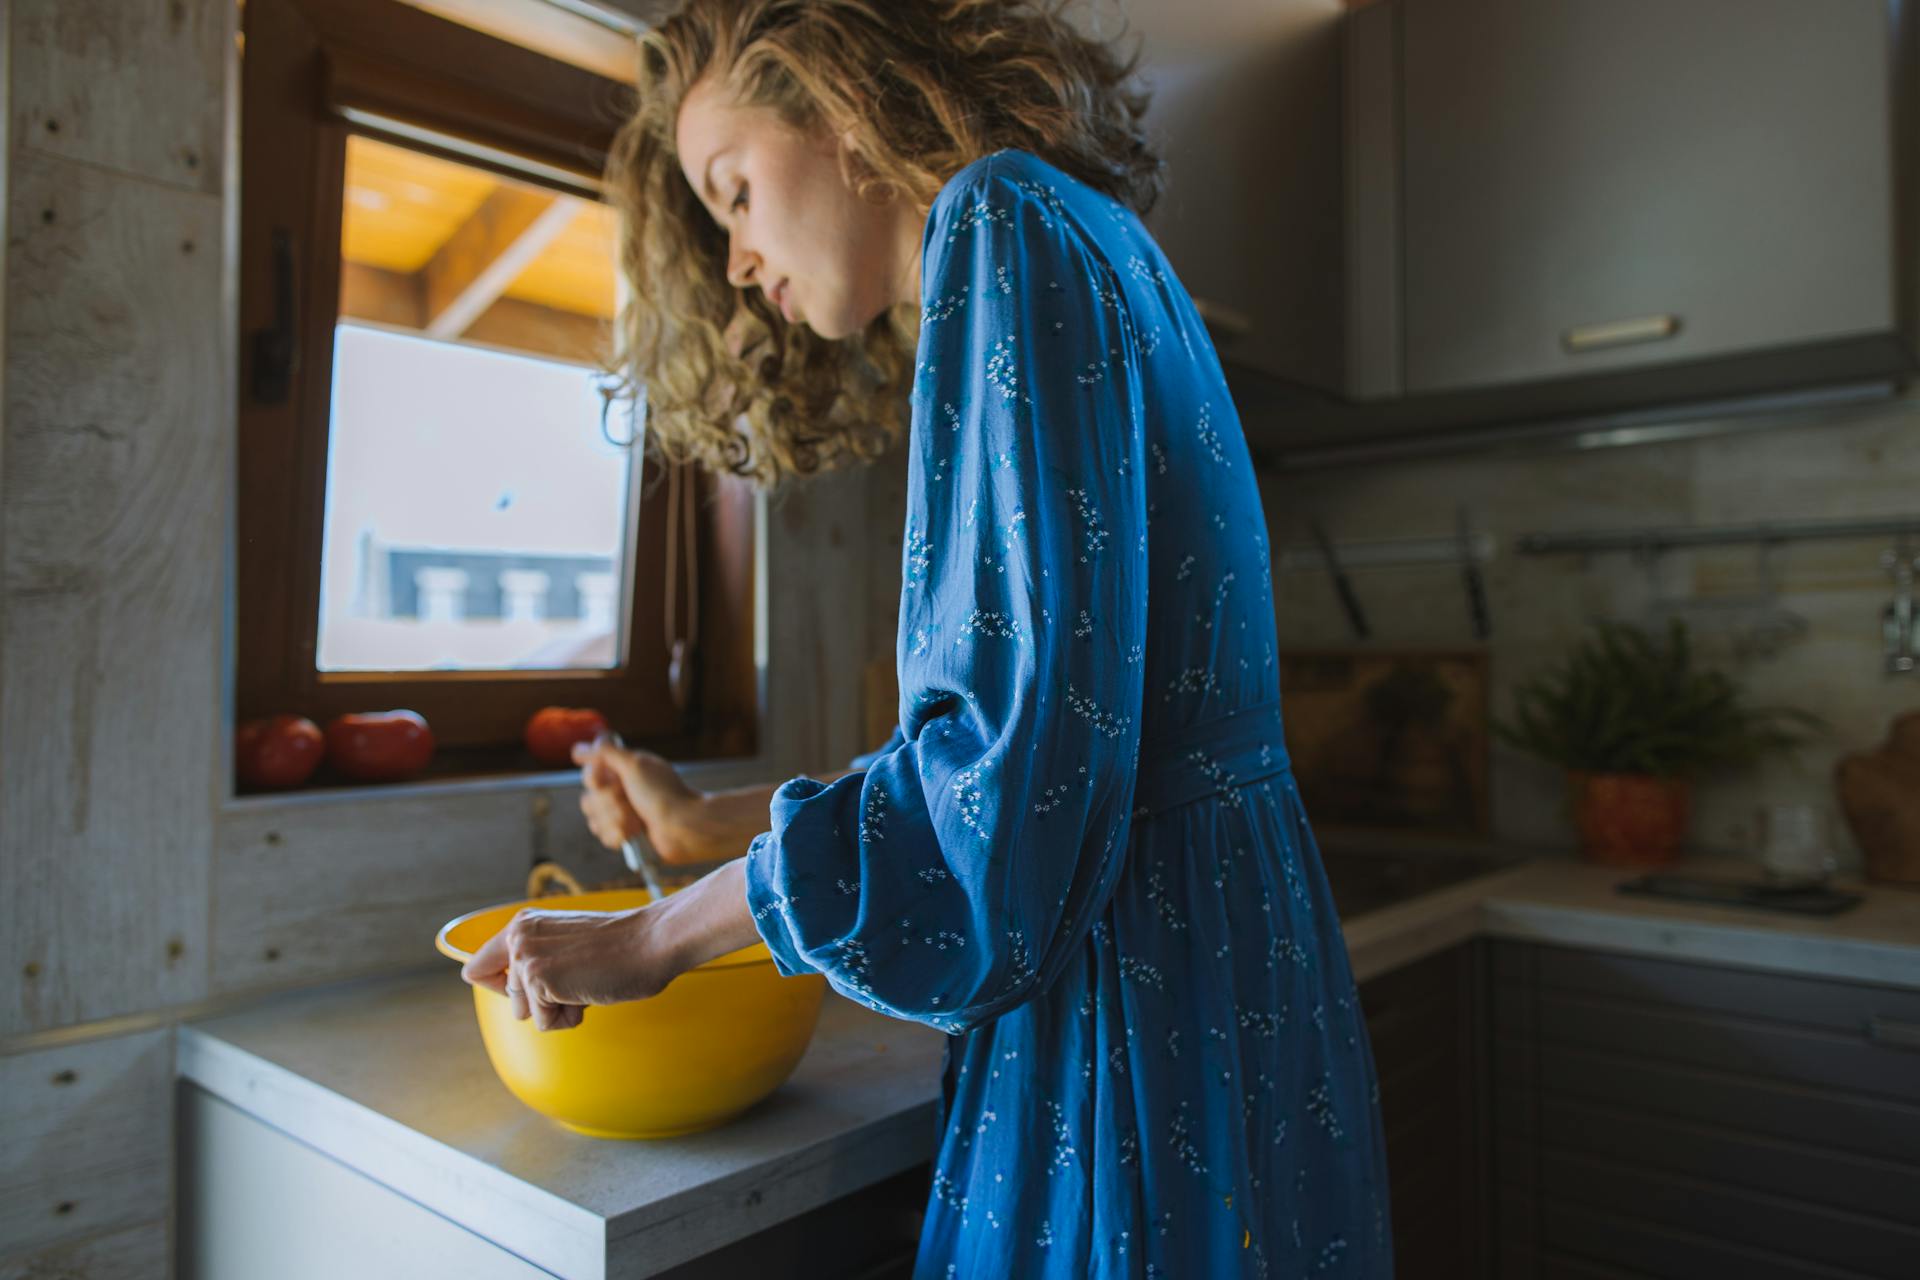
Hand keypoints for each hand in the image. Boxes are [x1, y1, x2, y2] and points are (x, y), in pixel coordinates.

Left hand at [458, 904, 684, 1031]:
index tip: (532, 989)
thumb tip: (518, 997)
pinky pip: (544, 1024)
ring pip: (524, 1012)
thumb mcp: (564, 944)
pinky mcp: (539, 980)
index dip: (500, 988)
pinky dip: (569, 1017)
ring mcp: (526, 958)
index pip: (476, 968)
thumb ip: (537, 959)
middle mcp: (518, 937)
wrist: (650, 942)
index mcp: (522, 924)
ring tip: (584, 982)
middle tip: (577, 978)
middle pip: (507, 998)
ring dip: (556, 1009)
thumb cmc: (620, 948)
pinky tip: (588, 991)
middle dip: (541, 1001)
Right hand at [573, 735, 704, 863]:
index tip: (608, 779)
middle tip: (630, 801)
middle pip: (589, 799)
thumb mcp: (635, 764)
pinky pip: (604, 836)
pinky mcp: (624, 834)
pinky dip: (619, 835)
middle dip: (609, 803)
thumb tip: (579, 749)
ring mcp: (621, 814)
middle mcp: (620, 791)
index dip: (594, 778)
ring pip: (594, 819)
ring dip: (616, 819)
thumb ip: (606, 753)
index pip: (589, 773)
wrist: (682, 827)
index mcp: (623, 772)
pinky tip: (635, 833)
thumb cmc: (662, 793)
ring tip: (637, 821)